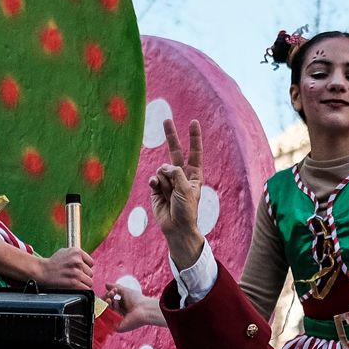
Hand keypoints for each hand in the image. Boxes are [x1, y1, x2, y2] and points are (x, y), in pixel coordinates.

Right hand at [38, 245, 93, 290]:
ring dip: (82, 284)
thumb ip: (77, 255)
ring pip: (89, 282)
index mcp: (76, 251)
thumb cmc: (53, 263)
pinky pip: (86, 289)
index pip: (91, 263)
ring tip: (72, 282)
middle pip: (90, 273)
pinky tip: (74, 287)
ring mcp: (76, 271)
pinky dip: (82, 290)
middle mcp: (77, 260)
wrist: (42, 271)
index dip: (84, 268)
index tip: (77, 270)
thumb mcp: (65, 252)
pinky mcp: (74, 282)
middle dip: (83, 276)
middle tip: (72, 277)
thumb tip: (87, 262)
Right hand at [106, 275, 163, 329]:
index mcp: (122, 306)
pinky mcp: (117, 327)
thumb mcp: (125, 291)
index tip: (113, 291)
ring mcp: (117, 320)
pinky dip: (109, 312)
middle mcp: (119, 313)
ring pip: (106, 312)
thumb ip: (115, 287)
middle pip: (106, 306)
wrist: (144, 309)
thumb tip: (106, 284)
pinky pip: (108, 320)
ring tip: (111, 299)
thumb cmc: (138, 300)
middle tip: (111, 295)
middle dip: (106, 299)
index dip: (109, 295)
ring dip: (107, 304)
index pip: (110, 301)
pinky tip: (113, 307)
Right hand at [149, 117, 204, 266]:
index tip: (193, 122)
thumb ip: (176, 173)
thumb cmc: (187, 210)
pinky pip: (154, 178)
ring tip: (169, 193)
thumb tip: (162, 167)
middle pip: (175, 152)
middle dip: (171, 136)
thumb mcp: (186, 189)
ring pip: (162, 169)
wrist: (176, 228)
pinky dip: (155, 182)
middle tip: (166, 120)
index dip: (194, 137)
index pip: (194, 152)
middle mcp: (181, 175)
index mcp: (193, 175)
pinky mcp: (157, 188)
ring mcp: (168, 181)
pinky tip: (156, 187)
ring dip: (164, 179)